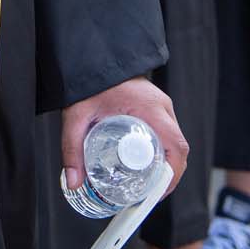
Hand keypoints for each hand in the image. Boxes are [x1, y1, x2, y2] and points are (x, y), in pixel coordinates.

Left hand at [61, 78, 187, 197]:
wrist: (91, 56)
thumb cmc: (87, 81)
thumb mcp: (77, 117)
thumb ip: (72, 149)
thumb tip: (73, 182)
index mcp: (151, 108)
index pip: (177, 146)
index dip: (173, 174)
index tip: (159, 192)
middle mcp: (161, 106)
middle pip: (177, 147)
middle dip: (168, 173)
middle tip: (149, 192)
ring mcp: (160, 104)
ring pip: (173, 140)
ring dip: (165, 162)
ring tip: (146, 182)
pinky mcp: (154, 104)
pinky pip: (166, 131)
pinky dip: (161, 149)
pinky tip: (145, 162)